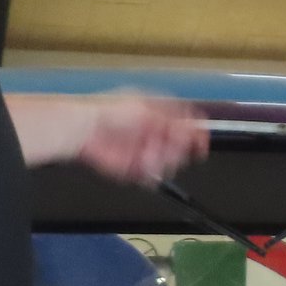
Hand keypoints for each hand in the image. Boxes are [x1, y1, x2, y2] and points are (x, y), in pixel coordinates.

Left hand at [70, 94, 207, 184]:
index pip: (183, 125)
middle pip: (178, 146)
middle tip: (173, 148)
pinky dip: (149, 173)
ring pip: (166, 162)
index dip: (194, 134)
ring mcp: (142, 151)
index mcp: (155, 114)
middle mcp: (150, 132)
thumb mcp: (146, 109)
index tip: (202, 142)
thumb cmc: (109, 112)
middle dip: (177, 149)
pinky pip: (149, 175)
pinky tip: (143, 166)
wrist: (83, 129)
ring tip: (150, 155)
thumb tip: (194, 126)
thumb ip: (172, 121)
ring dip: (162, 160)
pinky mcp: (131, 168)